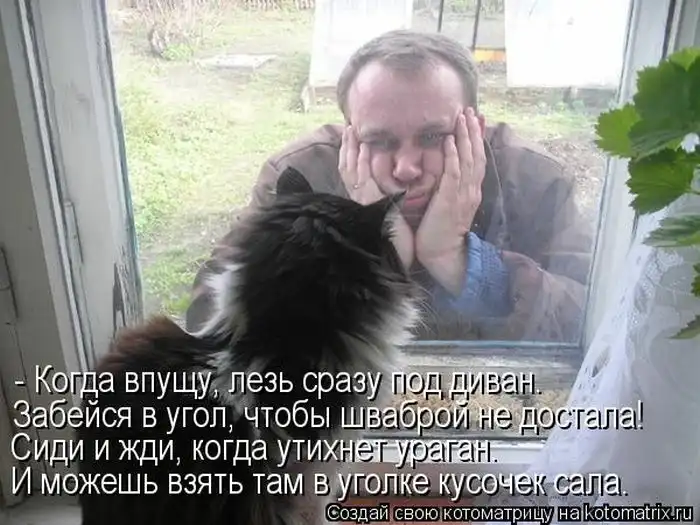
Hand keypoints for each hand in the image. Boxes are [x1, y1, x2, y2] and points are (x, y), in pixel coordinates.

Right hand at [338, 125, 413, 268]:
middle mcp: (359, 200)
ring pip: (352, 170)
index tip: (353, 140)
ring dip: (351, 150)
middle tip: (348, 128)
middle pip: (348, 168)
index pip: (354, 175)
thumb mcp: (389, 215)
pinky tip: (364, 148)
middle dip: (347, 148)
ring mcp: (362, 202)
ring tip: (352, 131)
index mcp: (364, 202)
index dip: (352, 157)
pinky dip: (362, 162)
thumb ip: (385, 202)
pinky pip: (364, 178)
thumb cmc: (396, 241)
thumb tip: (391, 190)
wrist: (397, 259)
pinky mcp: (369, 204)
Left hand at [415, 107, 485, 293]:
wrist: (444, 254)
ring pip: (467, 160)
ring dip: (465, 137)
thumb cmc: (442, 232)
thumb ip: (451, 189)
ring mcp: (463, 194)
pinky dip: (452, 156)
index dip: (477, 140)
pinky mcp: (450, 200)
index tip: (476, 121)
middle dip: (473, 132)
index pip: (477, 160)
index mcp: (471, 191)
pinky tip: (450, 141)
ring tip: (462, 118)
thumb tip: (447, 174)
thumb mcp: (449, 206)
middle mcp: (471, 190)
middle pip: (476, 155)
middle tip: (471, 111)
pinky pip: (453, 174)